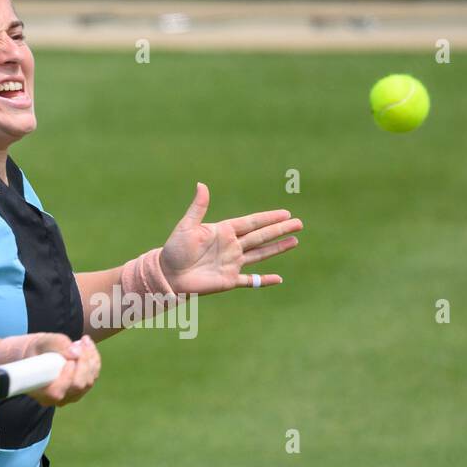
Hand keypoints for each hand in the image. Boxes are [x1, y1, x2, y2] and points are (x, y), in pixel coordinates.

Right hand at [24, 333, 100, 406]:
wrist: (42, 353)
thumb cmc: (39, 349)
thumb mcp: (43, 342)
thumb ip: (57, 345)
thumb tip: (76, 353)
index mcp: (41, 392)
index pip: (57, 392)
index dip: (66, 375)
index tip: (68, 358)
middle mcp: (58, 399)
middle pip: (78, 386)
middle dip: (83, 362)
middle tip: (79, 343)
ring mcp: (72, 396)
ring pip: (89, 381)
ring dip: (90, 358)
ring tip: (83, 340)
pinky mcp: (83, 389)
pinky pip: (94, 376)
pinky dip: (94, 359)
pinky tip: (87, 345)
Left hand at [158, 183, 301, 294]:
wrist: (167, 275)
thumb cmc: (174, 250)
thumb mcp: (187, 227)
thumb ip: (198, 208)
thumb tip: (202, 185)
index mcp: (224, 231)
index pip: (251, 222)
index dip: (268, 218)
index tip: (285, 213)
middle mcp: (231, 246)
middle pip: (261, 236)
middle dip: (280, 230)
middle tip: (299, 223)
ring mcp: (232, 263)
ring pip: (260, 254)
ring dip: (278, 248)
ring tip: (295, 241)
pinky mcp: (229, 280)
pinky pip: (250, 281)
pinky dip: (263, 281)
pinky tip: (279, 279)